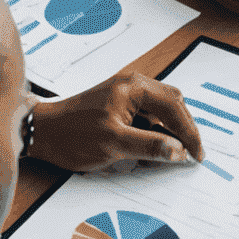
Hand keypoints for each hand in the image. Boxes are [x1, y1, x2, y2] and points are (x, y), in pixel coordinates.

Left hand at [31, 71, 203, 171]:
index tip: (197, 154)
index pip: (174, 107)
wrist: (41, 132)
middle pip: (172, 103)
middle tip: (191, 153)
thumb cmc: (72, 135)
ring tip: (172, 153)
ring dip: (170, 131)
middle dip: (183, 129)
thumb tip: (179, 151)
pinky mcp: (120, 104)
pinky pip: (148, 114)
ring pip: (161, 109)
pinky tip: (153, 148)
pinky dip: (155, 131)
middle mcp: (133, 84)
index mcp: (135, 87)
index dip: (189, 132)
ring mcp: (126, 92)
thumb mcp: (114, 144)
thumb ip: (150, 146)